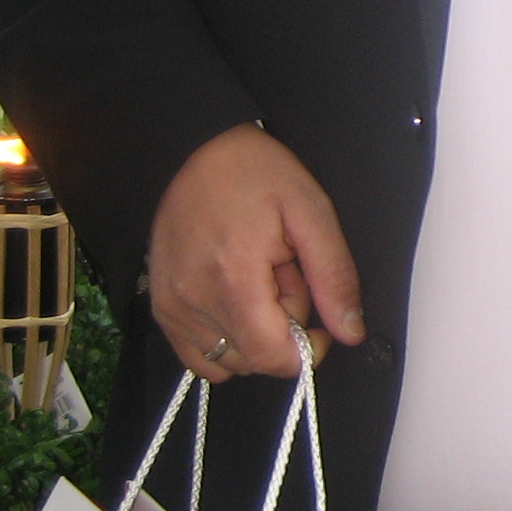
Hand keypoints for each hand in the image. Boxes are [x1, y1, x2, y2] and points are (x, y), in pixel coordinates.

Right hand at [148, 123, 365, 381]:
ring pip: (228, 360)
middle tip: (286, 276)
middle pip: (254, 359)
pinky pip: (198, 355)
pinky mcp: (161, 307)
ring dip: (254, 333)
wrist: (197, 150)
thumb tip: (350, 332)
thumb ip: (334, 277)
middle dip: (283, 329)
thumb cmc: (256, 173)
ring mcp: (171, 308)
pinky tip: (238, 301)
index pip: (272, 357)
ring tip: (260, 281)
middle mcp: (194, 302)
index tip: (319, 318)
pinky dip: (225, 341)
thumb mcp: (312, 213)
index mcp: (234, 279)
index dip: (307, 348)